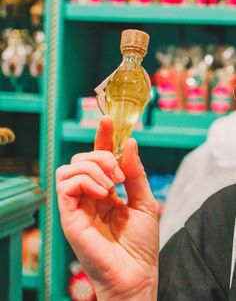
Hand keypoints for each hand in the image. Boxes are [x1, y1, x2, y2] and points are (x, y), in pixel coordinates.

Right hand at [56, 116, 158, 300]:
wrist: (136, 275)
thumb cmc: (140, 245)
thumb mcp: (144, 201)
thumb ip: (135, 172)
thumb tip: (129, 143)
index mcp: (105, 190)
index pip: (98, 156)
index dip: (102, 137)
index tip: (108, 120)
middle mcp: (89, 195)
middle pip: (82, 157)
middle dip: (102, 155)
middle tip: (119, 174)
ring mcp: (77, 204)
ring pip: (70, 166)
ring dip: (93, 167)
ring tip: (112, 184)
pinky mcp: (68, 215)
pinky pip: (65, 183)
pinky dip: (85, 179)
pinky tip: (102, 192)